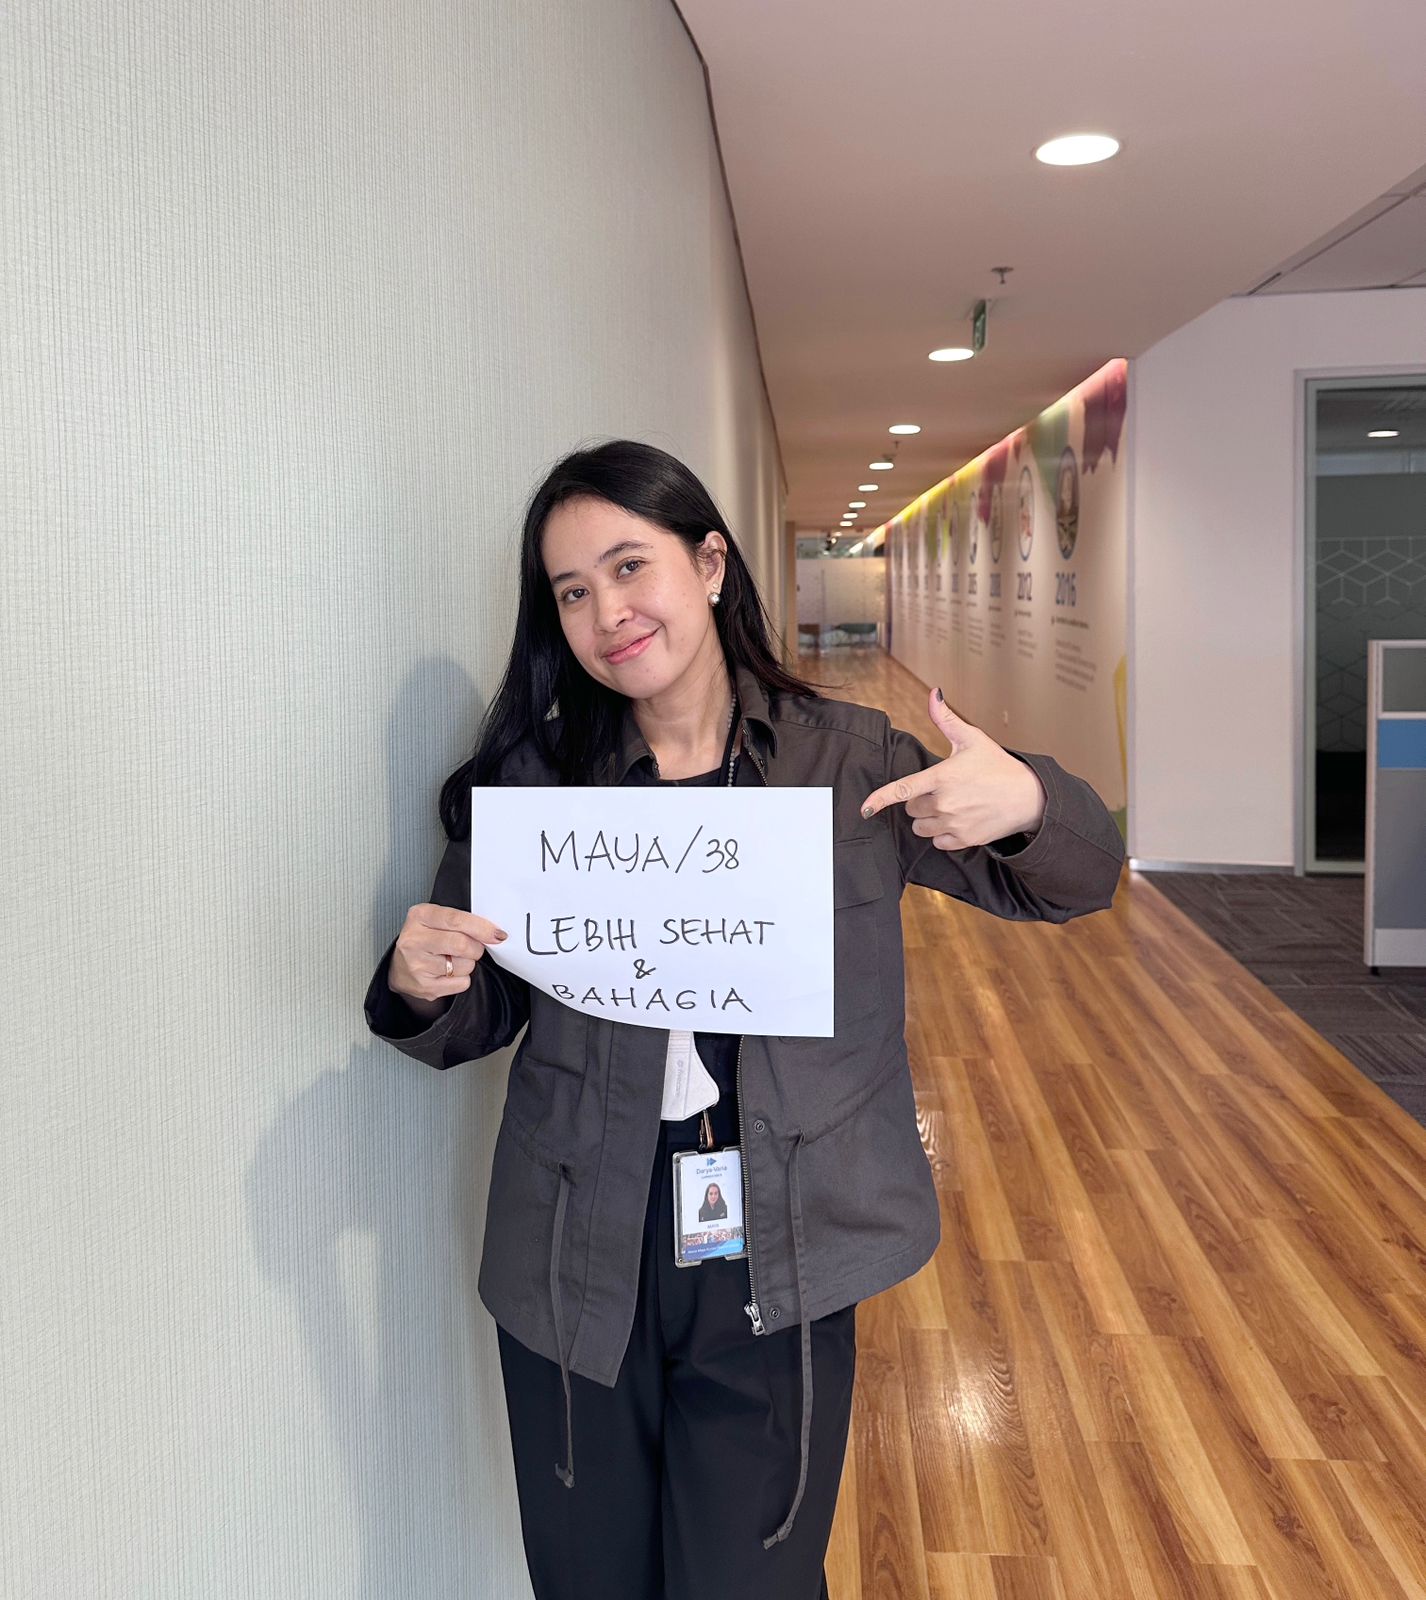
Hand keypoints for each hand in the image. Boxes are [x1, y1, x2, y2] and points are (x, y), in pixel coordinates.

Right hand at [388, 904, 508, 1003]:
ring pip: (465, 965)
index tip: (497, 934)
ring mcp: (417, 965)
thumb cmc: (424, 940)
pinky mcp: (425, 986)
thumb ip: (460, 921)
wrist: (400, 968)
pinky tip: (448, 973)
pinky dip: (462, 978)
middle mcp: (414, 940)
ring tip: (453, 959)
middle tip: (473, 948)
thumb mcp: (436, 920)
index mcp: (419, 916)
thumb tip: (493, 933)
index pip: (456, 920)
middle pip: (462, 944)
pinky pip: (461, 982)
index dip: (481, 928)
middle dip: (476, 948)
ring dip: (468, 963)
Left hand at [859, 687, 1046, 848]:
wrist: (1029, 797)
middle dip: (920, 800)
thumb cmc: (999, 767)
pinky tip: (958, 821)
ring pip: (921, 827)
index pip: (903, 790)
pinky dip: (942, 834)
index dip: (880, 799)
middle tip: (942, 791)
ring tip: (950, 806)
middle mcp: (945, 802)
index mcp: (942, 776)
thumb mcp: (972, 739)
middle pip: (911, 808)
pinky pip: (937, 842)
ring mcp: (954, 823)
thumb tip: (934, 694)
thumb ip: (946, 719)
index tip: (865, 808)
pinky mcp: (964, 839)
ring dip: (928, 819)